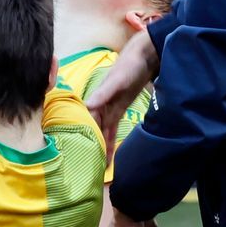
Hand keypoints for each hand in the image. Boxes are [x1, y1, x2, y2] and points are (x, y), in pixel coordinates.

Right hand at [83, 32, 158, 155]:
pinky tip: (109, 153)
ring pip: (101, 132)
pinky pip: (111, 129)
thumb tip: (88, 106)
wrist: (144, 58)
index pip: (87, 124)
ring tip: (99, 167)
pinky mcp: (118, 110)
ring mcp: (109, 110)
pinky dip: (109, 140)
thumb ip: (103, 92)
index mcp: (95, 101)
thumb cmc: (129, 66)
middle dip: (91, 147)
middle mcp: (99, 107)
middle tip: (89, 169)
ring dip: (100, 147)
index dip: (84, 138)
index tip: (81, 156)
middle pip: (93, 130)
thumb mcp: (116, 80)